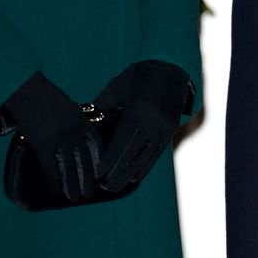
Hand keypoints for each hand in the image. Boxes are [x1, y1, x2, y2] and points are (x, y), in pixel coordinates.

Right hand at [0, 71, 101, 201]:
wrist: (28, 91)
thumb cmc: (48, 97)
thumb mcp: (70, 107)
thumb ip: (77, 122)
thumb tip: (82, 138)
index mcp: (82, 121)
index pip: (96, 144)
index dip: (100, 160)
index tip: (102, 172)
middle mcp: (73, 132)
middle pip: (84, 160)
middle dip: (88, 178)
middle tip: (89, 193)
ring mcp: (58, 140)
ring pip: (68, 168)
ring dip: (72, 185)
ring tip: (75, 197)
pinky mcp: (42, 146)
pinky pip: (50, 169)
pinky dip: (53, 182)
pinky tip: (55, 191)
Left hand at [95, 60, 192, 192]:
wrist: (172, 69)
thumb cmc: (140, 75)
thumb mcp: (119, 85)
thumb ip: (104, 103)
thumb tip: (85, 118)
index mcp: (138, 111)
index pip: (121, 143)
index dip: (110, 160)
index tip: (99, 173)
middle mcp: (153, 123)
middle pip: (132, 154)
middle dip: (117, 173)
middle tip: (103, 187)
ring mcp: (163, 129)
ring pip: (145, 158)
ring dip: (129, 174)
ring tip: (115, 187)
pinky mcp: (170, 131)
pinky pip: (156, 154)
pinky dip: (144, 168)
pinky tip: (134, 178)